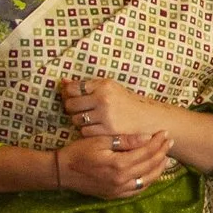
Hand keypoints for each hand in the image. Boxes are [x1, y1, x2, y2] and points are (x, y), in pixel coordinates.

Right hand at [53, 130, 173, 199]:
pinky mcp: (115, 195)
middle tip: (170, 142)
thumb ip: (125, 140)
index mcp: (119, 164)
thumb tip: (147, 137)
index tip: (165, 133)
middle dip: (162, 152)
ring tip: (165, 156)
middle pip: (150, 165)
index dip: (158, 142)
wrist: (61, 172)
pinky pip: (138, 190)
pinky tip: (152, 172)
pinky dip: (148, 180)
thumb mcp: (100, 140)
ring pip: (147, 180)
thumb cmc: (78, 152)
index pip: (146, 152)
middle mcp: (122, 180)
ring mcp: (119, 190)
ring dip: (159, 168)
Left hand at [57, 76, 174, 143]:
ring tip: (92, 120)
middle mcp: (104, 98)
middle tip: (83, 110)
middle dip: (73, 108)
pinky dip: (88, 131)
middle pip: (70, 104)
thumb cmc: (127, 103)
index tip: (75, 98)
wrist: (149, 119)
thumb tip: (62, 82)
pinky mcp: (108, 129)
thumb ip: (86, 86)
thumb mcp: (110, 89)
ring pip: (76, 119)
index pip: (73, 88)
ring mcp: (105, 115)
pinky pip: (85, 131)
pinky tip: (97, 128)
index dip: (70, 94)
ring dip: (80, 121)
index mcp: (104, 85)